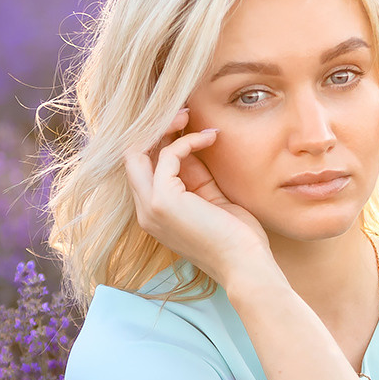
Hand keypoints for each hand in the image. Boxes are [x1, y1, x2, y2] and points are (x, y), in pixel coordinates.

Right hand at [122, 107, 275, 288]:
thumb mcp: (212, 199)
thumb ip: (195, 176)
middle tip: (184, 113)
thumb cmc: (238, 238)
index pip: (144, 167)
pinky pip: (166, 156)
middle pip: (131, 156)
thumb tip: (189, 145)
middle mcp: (145, 211)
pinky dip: (187, 141)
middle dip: (154, 130)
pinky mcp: (162, 201)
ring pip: (137, 152)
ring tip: (191, 116)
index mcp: (155, 214)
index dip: (161, 141)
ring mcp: (149, 208)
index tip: (187, 124)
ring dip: (165, 128)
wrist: (246, 266)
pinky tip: (210, 138)